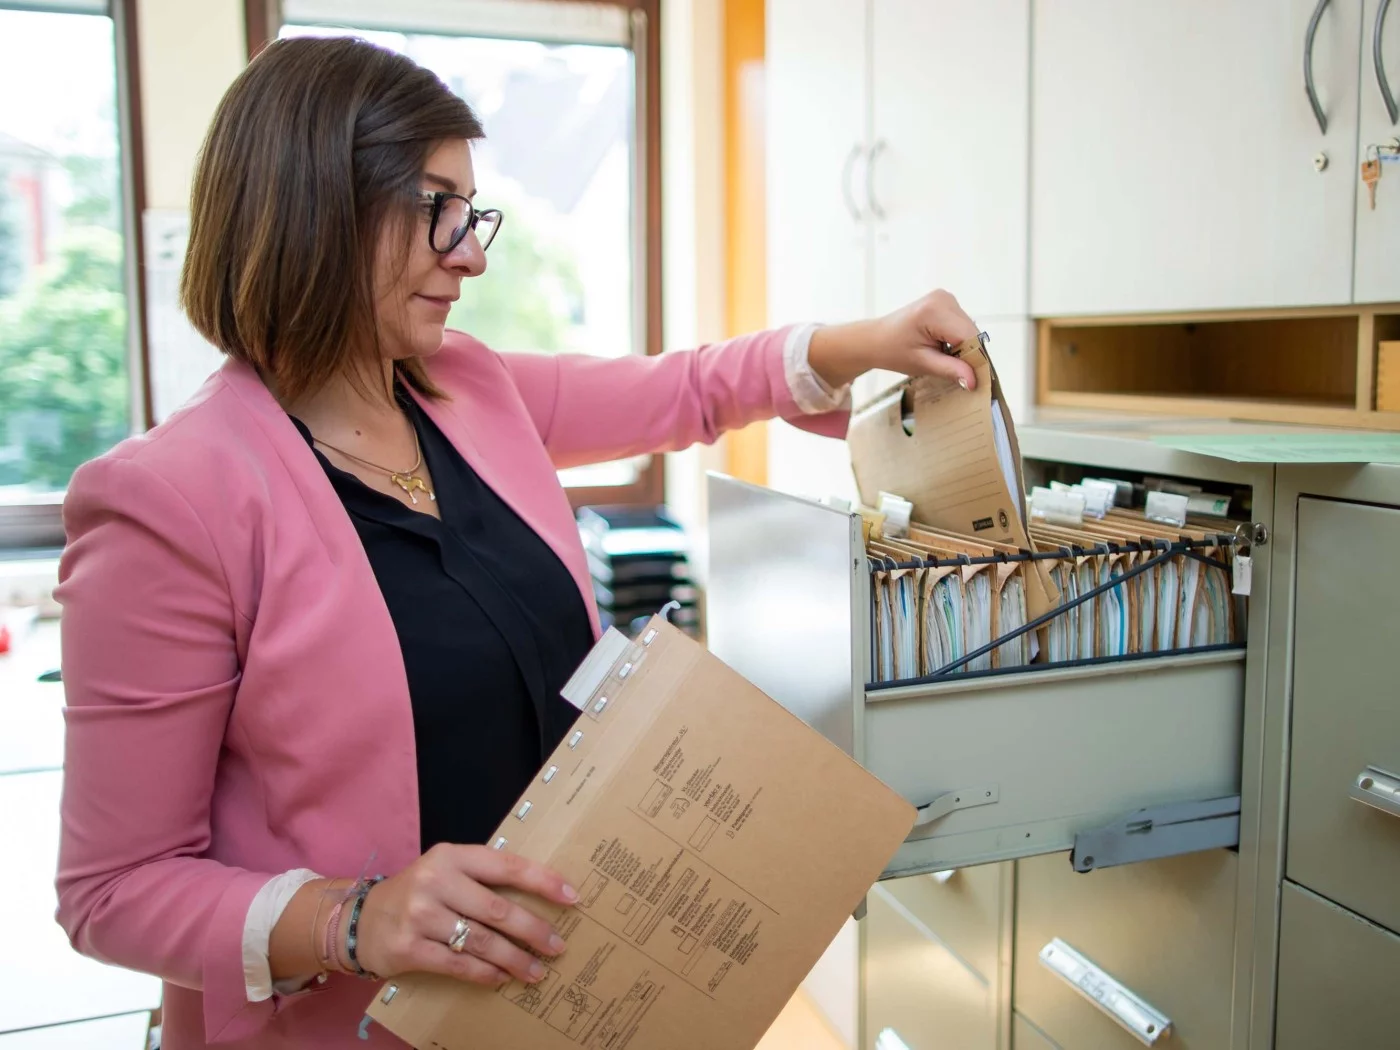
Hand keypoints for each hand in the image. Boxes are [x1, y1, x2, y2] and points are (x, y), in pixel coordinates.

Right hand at [353, 844, 577, 986]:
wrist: (360, 920)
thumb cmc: (417, 893)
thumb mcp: (446, 871)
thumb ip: (483, 877)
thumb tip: (539, 896)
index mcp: (451, 856)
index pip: (507, 865)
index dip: (543, 881)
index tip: (572, 897)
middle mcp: (435, 881)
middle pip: (498, 909)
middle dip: (533, 930)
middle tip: (557, 946)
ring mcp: (420, 916)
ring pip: (482, 941)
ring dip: (515, 959)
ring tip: (536, 971)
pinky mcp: (409, 949)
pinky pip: (459, 964)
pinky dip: (486, 973)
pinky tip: (502, 978)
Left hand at [806, 289, 981, 391]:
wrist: (876, 339)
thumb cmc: (893, 351)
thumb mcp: (922, 364)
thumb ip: (950, 370)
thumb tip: (975, 380)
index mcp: (935, 311)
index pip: (969, 337)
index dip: (976, 359)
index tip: (978, 380)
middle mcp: (944, 299)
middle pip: (972, 332)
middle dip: (969, 354)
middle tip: (959, 374)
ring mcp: (946, 298)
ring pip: (970, 330)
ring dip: (964, 347)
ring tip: (944, 358)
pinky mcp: (946, 302)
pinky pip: (963, 325)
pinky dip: (959, 340)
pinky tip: (943, 348)